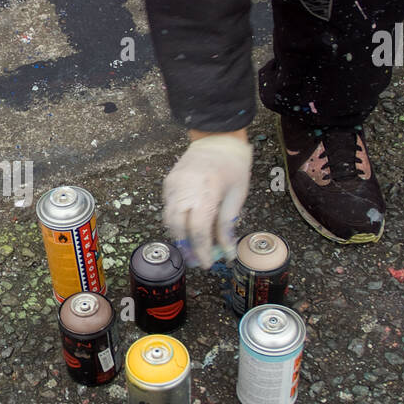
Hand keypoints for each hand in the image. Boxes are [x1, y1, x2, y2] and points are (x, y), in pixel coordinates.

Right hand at [163, 132, 252, 267]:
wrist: (217, 139)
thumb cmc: (232, 167)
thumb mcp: (237, 197)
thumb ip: (227, 225)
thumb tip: (226, 252)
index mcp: (206, 191)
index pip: (198, 230)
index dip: (202, 250)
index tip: (207, 264)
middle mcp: (185, 189)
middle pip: (178, 227)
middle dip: (187, 247)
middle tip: (196, 260)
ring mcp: (172, 185)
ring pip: (169, 220)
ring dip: (179, 236)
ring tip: (191, 247)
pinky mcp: (167, 184)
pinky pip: (168, 208)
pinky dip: (176, 221)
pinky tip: (186, 227)